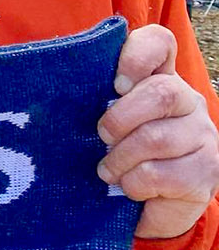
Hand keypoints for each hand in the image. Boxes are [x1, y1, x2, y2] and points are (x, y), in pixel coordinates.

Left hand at [97, 24, 218, 238]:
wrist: (147, 206)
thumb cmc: (117, 154)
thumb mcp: (102, 122)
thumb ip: (91, 99)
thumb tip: (47, 83)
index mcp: (158, 79)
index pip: (158, 43)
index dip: (136, 55)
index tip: (114, 84)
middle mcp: (187, 101)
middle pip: (161, 93)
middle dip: (120, 119)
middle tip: (101, 137)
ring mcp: (203, 135)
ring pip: (157, 138)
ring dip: (120, 159)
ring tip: (108, 170)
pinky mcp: (207, 171)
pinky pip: (162, 174)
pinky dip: (134, 184)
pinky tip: (130, 187)